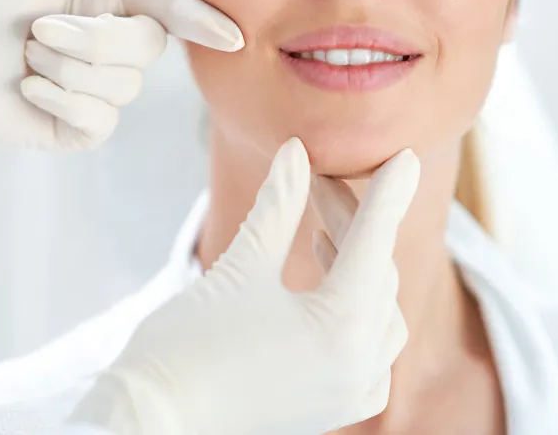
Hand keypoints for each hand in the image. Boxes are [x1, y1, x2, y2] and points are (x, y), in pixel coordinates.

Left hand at [0, 0, 242, 186]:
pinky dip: (59, 103)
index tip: (232, 35)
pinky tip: (27, 91)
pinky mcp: (80, 127)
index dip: (201, 20)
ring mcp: (96, 88)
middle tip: (38, 30)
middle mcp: (109, 42)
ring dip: (65, 71)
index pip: (168, 9)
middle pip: (147, 48)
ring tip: (24, 59)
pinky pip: (100, 121)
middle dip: (91, 40)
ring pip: (124, 87)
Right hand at [70, 139, 420, 434]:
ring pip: (378, 312)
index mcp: (341, 326)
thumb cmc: (190, 343)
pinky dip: (359, 311)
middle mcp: (357, 364)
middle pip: (374, 271)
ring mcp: (346, 392)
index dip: (388, 192)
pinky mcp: (329, 407)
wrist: (152, 422)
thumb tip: (295, 151)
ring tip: (323, 230)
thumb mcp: (240, 266)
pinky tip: (330, 288)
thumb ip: (278, 205)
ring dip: (357, 264)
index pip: (375, 240)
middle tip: (317, 179)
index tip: (405, 155)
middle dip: (350, 220)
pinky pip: (370, 353)